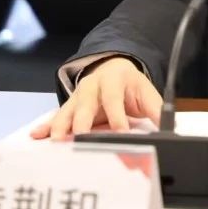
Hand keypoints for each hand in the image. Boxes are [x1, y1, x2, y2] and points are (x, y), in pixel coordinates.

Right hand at [29, 57, 162, 139]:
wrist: (113, 68)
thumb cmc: (129, 85)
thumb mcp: (146, 92)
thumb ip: (156, 110)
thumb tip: (170, 128)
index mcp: (113, 79)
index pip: (113, 99)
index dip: (117, 116)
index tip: (120, 133)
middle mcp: (92, 86)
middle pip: (85, 104)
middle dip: (82, 122)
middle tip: (80, 138)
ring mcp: (78, 96)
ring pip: (67, 110)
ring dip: (60, 126)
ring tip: (56, 140)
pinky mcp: (70, 107)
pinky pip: (57, 117)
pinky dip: (46, 126)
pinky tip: (37, 135)